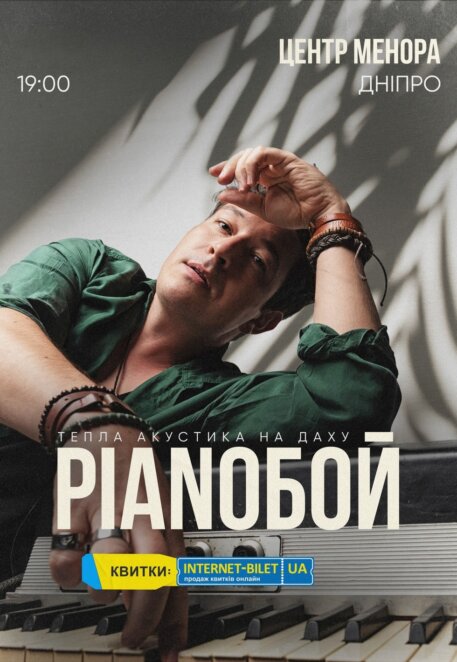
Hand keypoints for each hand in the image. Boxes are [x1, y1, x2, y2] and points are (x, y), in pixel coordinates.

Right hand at [50, 425, 186, 659]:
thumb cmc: (136, 470)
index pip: (179, 576)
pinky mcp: (71, 509)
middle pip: (151, 576)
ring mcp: (104, 512)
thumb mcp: (163, 504)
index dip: (176, 620)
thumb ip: (166, 546)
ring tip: (105, 589)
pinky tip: (76, 563)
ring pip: (110, 568)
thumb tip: (169, 594)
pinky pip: (66, 557)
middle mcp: (139, 516)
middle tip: (134, 637)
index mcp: (166, 518)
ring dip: (106, 592)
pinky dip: (69, 573)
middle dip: (142, 618)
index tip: (172, 650)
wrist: (104, 429)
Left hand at [209, 146, 349, 228]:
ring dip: (242, 167)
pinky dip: (253, 164)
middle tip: (221, 179)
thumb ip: (244, 201)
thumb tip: (222, 194)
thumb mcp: (262, 209)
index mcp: (266, 179)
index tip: (214, 174)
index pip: (243, 168)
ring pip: (253, 153)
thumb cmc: (296, 214)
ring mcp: (279, 162)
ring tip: (242, 186)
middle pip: (244, 158)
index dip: (227, 168)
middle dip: (230, 166)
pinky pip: (264, 153)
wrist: (316, 215)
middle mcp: (271, 168)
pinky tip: (250, 180)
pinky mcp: (286, 159)